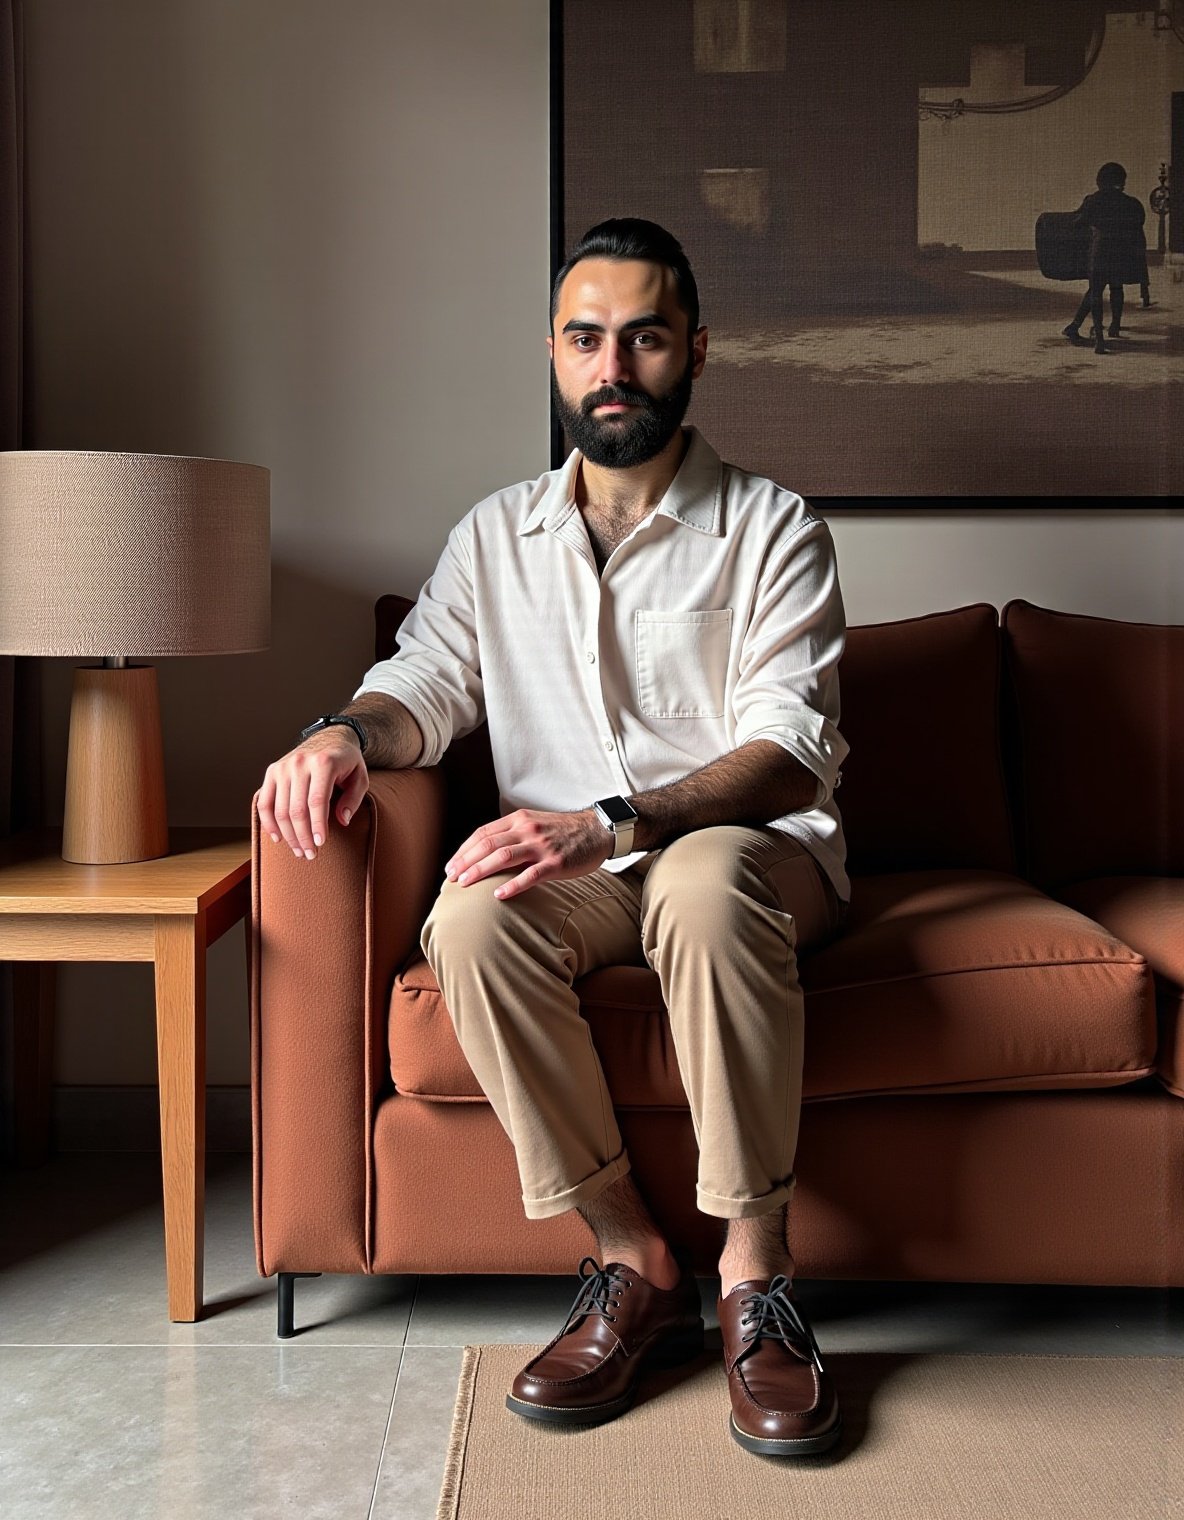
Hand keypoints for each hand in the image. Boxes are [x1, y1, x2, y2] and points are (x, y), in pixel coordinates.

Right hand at [257, 732, 369, 859]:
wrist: (330, 737)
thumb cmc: (347, 761)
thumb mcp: (360, 777)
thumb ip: (353, 799)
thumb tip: (342, 820)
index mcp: (323, 763)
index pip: (317, 801)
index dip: (317, 825)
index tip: (320, 844)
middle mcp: (300, 763)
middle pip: (296, 809)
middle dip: (302, 836)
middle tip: (310, 854)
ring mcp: (283, 767)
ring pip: (280, 809)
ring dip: (288, 835)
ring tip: (299, 851)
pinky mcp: (272, 771)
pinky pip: (264, 801)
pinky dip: (268, 822)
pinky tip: (278, 838)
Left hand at [445, 808, 613, 899]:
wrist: (598, 831)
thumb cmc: (564, 831)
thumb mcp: (535, 824)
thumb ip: (512, 834)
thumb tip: (486, 852)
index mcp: (519, 819)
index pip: (483, 833)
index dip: (464, 850)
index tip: (452, 865)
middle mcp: (527, 830)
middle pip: (488, 844)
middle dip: (466, 862)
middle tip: (451, 878)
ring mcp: (541, 846)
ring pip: (503, 857)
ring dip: (480, 870)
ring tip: (465, 884)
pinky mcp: (556, 863)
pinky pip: (530, 874)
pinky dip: (513, 885)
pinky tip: (498, 895)